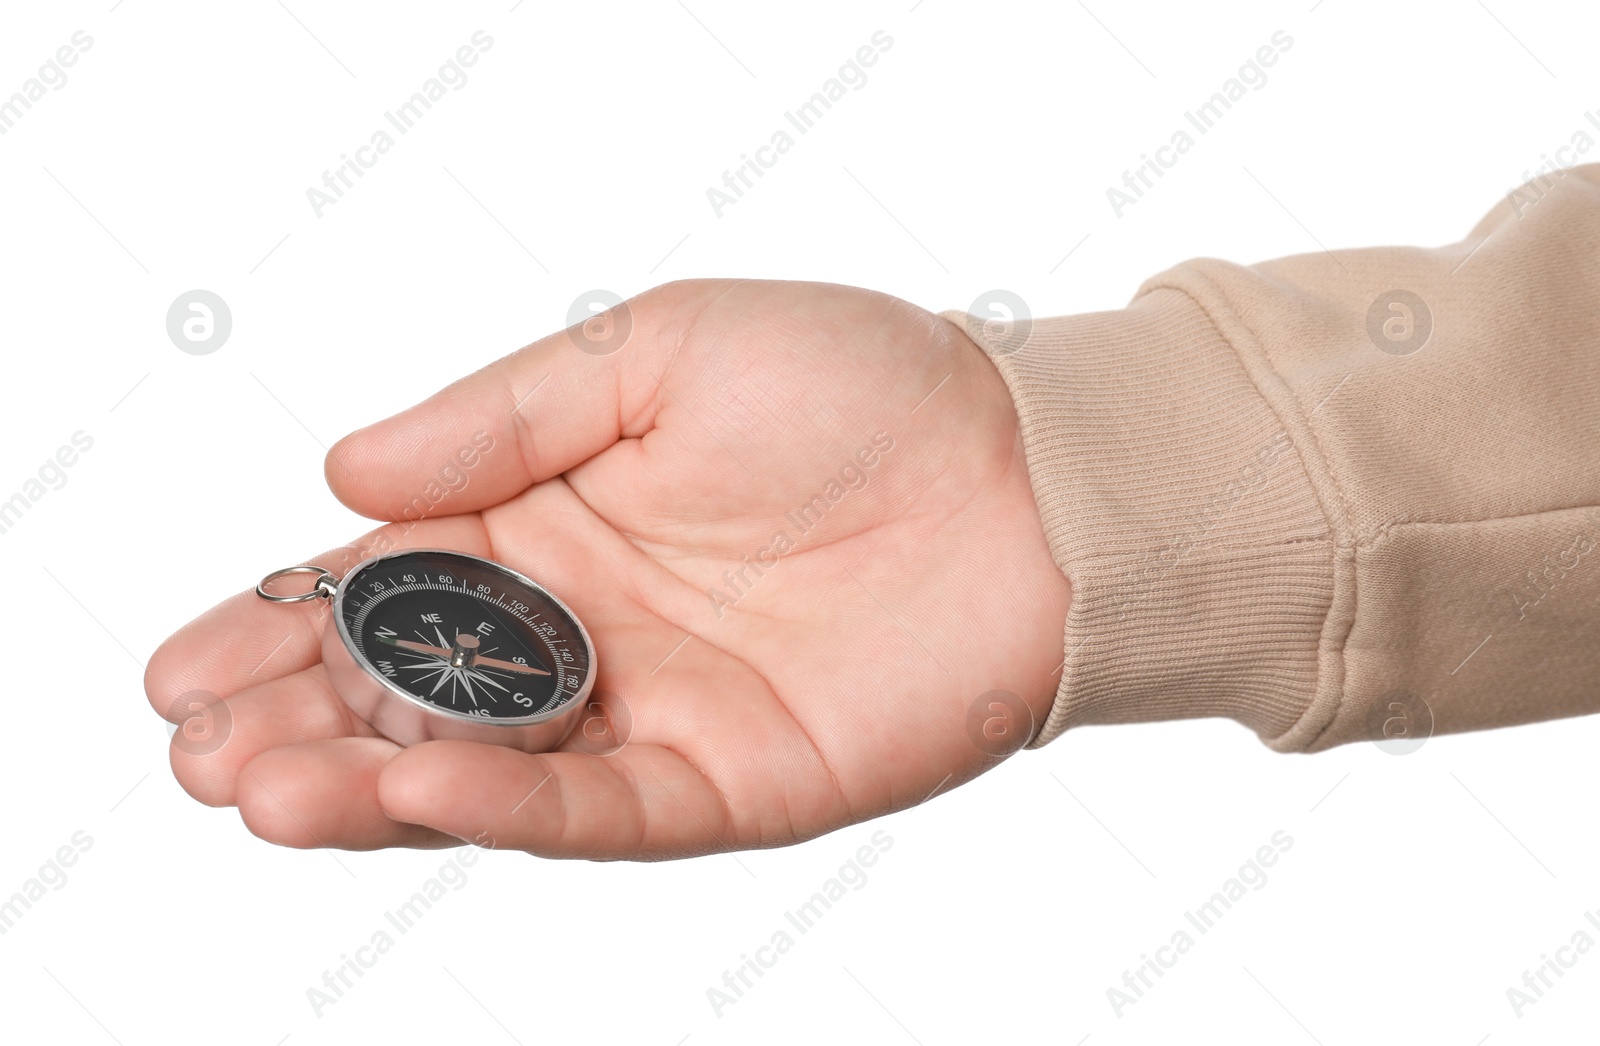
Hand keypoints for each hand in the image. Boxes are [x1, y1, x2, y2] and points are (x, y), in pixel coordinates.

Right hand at [145, 279, 1070, 858]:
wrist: (1031, 466)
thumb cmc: (863, 383)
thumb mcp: (658, 348)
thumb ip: (501, 417)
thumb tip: (341, 471)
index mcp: (560, 522)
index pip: (389, 584)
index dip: (279, 623)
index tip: (177, 663)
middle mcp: (594, 629)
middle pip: (414, 692)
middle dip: (298, 720)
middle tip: (195, 749)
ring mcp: (659, 712)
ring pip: (487, 768)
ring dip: (368, 783)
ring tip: (256, 788)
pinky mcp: (736, 781)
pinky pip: (605, 807)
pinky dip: (507, 806)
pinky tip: (413, 790)